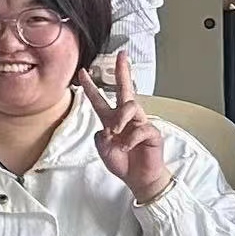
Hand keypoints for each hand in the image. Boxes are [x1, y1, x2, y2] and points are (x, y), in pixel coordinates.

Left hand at [79, 55, 174, 203]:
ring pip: (130, 106)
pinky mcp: (152, 133)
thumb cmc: (123, 163)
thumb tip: (107, 128)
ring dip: (120, 119)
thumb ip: (101, 138)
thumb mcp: (104, 150)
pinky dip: (130, 139)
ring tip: (116, 134)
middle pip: (125, 90)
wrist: (138, 179)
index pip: (100, 99)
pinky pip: (140, 128)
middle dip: (123, 71)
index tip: (82, 72)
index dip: (90, 86)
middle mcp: (127, 118)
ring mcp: (140, 123)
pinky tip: (127, 147)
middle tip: (121, 56)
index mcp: (112, 120)